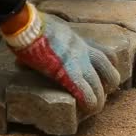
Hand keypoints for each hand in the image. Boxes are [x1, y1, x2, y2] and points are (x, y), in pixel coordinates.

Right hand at [3, 5, 120, 113]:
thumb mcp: (49, 31)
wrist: (30, 27)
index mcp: (80, 41)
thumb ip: (46, 45)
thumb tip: (26, 56)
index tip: (105, 77)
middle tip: (104, 92)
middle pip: (108, 69)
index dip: (109, 67)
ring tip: (97, 104)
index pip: (105, 54)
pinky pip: (84, 92)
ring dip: (100, 96)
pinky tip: (88, 108)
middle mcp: (83, 52)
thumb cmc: (33, 27)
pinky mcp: (67, 75)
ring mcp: (77, 63)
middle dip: (109, 83)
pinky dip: (88, 102)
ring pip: (99, 83)